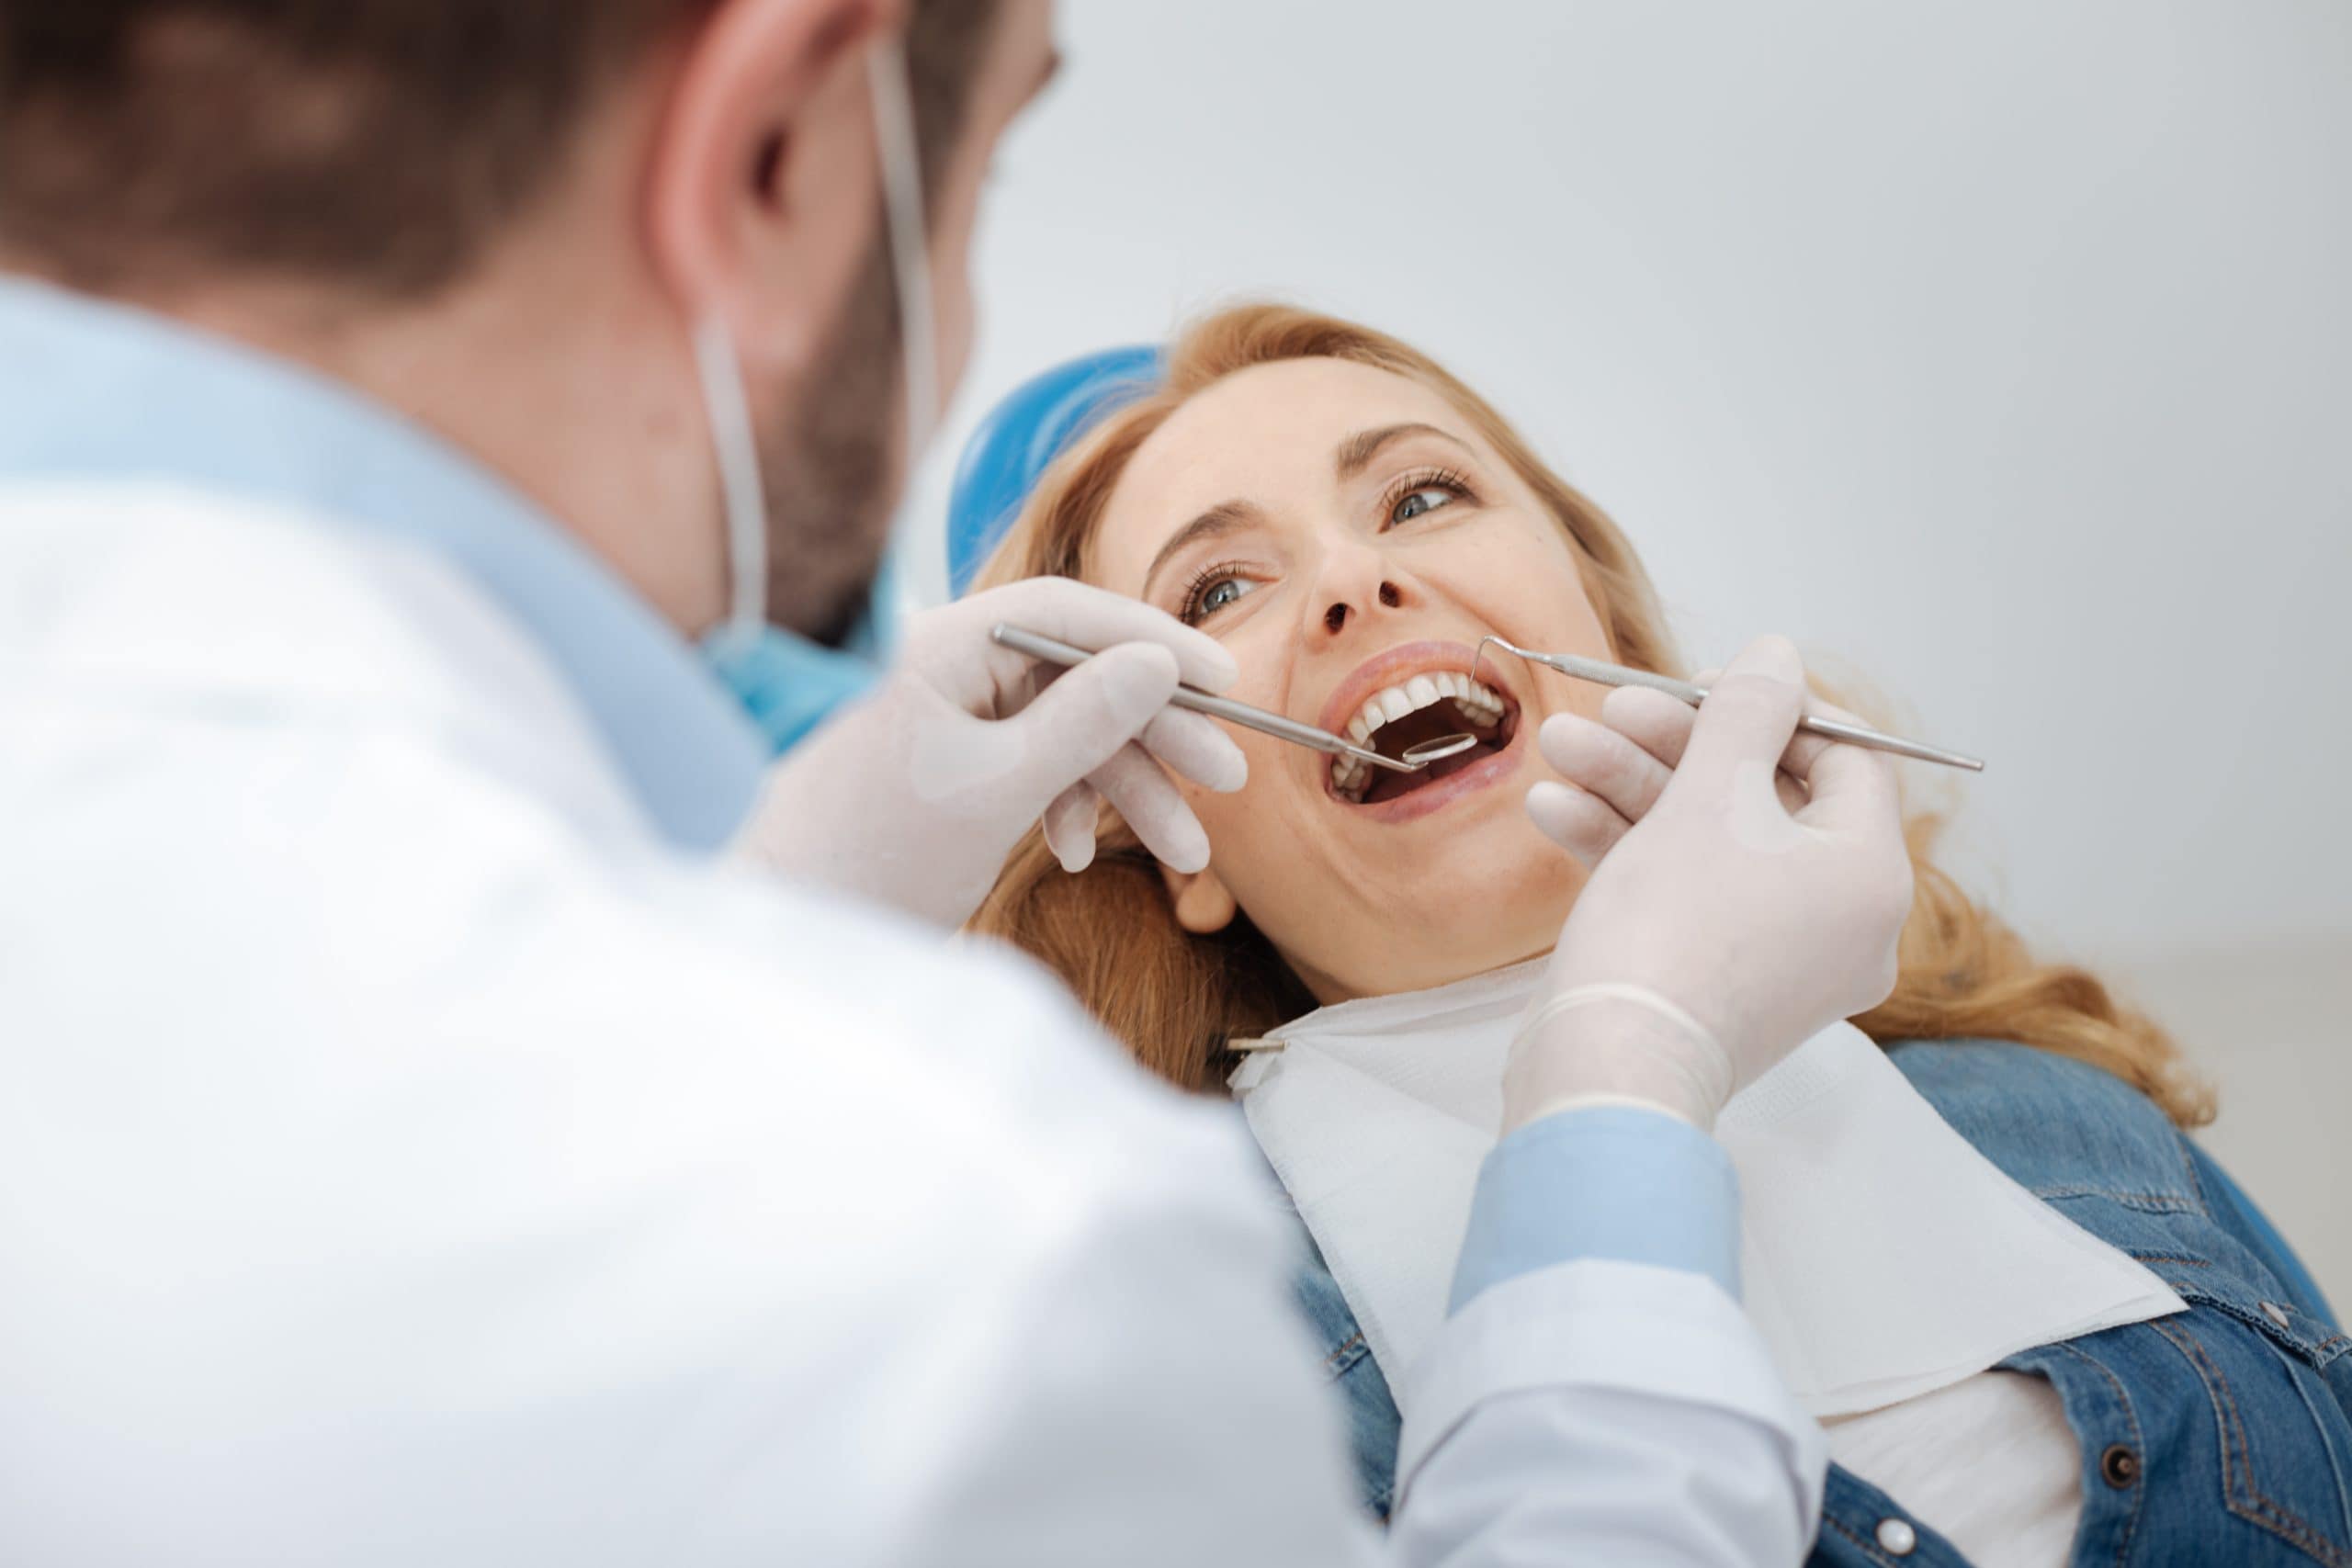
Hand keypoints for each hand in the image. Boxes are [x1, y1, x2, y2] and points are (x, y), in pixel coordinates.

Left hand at [731, 578, 1247, 928]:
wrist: (793, 939)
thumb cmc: (874, 860)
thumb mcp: (997, 791)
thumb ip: (1083, 722)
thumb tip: (1155, 662)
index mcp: (939, 647)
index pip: (1066, 612)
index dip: (1153, 641)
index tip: (1226, 680)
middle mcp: (943, 669)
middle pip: (1077, 676)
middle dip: (1153, 735)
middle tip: (1227, 779)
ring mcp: (946, 721)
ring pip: (1063, 733)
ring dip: (1126, 789)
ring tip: (1187, 855)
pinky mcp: (948, 770)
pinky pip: (1031, 769)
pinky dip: (1067, 807)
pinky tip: (1072, 855)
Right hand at [1502, 637, 1913, 1130]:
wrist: (1611, 1069)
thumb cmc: (1674, 929)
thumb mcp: (1708, 796)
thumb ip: (1744, 714)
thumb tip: (1778, 655)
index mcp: (1869, 875)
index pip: (1846, 759)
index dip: (1774, 708)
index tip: (1702, 683)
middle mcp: (1841, 922)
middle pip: (1766, 797)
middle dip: (1674, 745)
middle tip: (1612, 708)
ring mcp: (1780, 959)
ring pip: (1713, 844)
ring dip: (1632, 787)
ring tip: (1560, 747)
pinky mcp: (1718, 982)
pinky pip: (1690, 894)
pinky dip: (1630, 850)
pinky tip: (1554, 809)